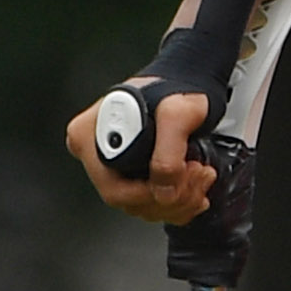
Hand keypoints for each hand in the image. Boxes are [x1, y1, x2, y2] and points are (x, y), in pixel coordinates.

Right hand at [66, 87, 214, 225]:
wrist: (189, 84)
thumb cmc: (176, 89)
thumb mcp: (176, 113)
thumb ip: (168, 152)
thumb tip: (162, 189)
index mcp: (88, 136)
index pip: (113, 188)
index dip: (150, 193)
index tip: (180, 175)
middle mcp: (94, 153)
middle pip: (129, 201)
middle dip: (171, 197)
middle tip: (198, 174)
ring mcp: (112, 165)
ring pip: (143, 206)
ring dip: (180, 200)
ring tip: (201, 174)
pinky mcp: (130, 172)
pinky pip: (152, 203)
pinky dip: (180, 202)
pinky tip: (195, 185)